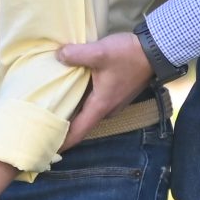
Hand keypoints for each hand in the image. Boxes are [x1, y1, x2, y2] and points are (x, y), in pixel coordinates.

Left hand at [55, 31, 151, 148]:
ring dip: (74, 112)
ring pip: (88, 112)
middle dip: (64, 127)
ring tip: (53, 109)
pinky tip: (72, 91)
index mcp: (101, 105)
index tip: (48, 149)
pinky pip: (95, 102)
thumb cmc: (128, 55)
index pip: (79, 131)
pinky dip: (82, 101)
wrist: (156, 50)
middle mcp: (107, 109)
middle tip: (43, 126)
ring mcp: (114, 102)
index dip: (63, 142)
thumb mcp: (100, 52)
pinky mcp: (116, 93)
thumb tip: (58, 55)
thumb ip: (76, 54)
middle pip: (81, 123)